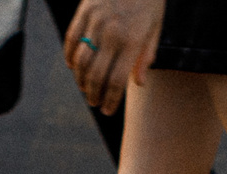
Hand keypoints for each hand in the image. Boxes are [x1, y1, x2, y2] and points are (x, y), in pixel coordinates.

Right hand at [63, 0, 162, 117]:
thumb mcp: (156, 26)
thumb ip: (147, 55)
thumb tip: (139, 83)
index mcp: (132, 40)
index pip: (117, 81)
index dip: (110, 100)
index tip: (107, 110)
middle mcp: (112, 33)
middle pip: (96, 76)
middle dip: (94, 94)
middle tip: (94, 103)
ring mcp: (96, 21)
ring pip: (81, 61)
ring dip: (81, 80)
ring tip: (85, 89)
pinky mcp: (84, 10)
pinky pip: (71, 39)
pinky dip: (69, 57)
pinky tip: (73, 67)